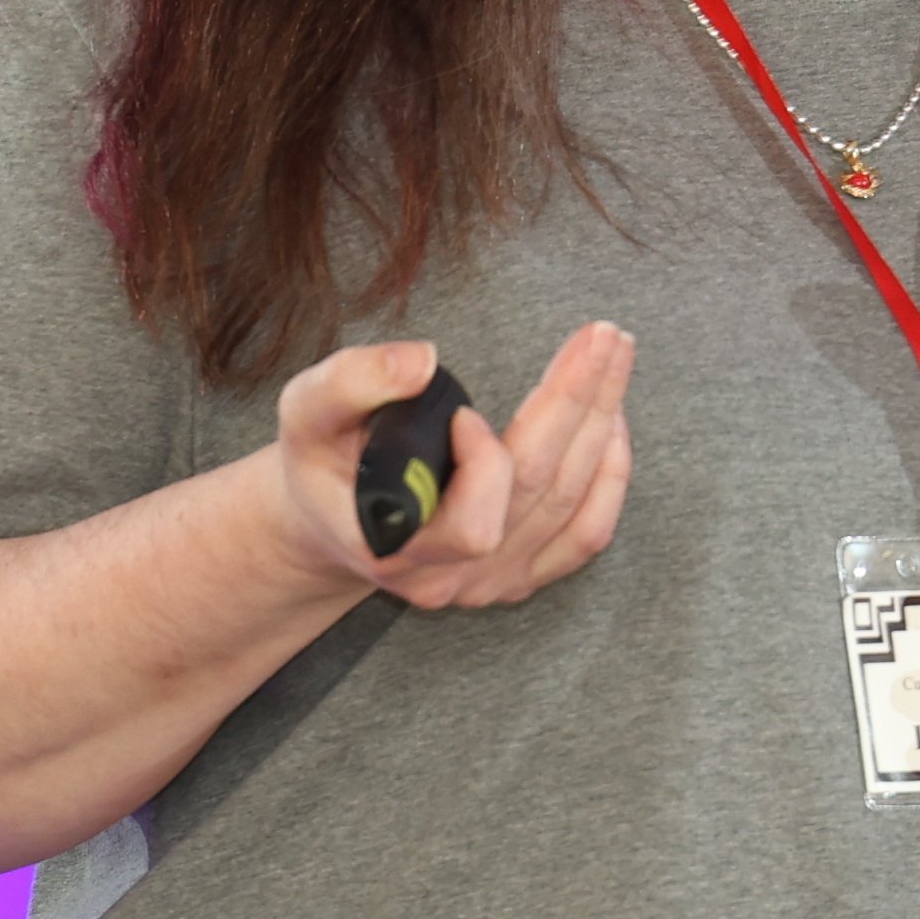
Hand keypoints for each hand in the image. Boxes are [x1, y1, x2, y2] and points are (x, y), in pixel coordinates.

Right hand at [268, 325, 636, 614]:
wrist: (328, 520)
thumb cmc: (321, 462)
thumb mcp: (306, 411)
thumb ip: (350, 382)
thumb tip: (420, 361)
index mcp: (393, 548)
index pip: (472, 526)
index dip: (486, 464)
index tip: (465, 410)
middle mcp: (449, 577)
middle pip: (538, 494)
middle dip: (577, 404)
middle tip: (602, 335)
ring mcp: (490, 583)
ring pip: (572, 506)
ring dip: (601, 422)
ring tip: (612, 354)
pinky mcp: (519, 576)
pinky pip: (587, 534)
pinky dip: (610, 475)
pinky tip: (612, 419)